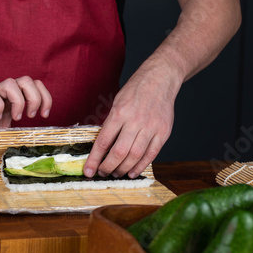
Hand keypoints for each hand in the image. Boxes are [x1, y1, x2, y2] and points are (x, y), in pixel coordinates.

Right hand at [0, 76, 51, 143]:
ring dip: (18, 101)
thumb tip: (39, 140)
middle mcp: (6, 93)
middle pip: (27, 80)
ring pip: (11, 83)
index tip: (44, 114)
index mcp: (16, 97)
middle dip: (35, 98)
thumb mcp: (9, 129)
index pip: (36, 85)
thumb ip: (22, 129)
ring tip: (16, 118)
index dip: (45, 97)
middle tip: (31, 116)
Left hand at [84, 64, 181, 178]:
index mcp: (120, 113)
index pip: (103, 142)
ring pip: (135, 156)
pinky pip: (151, 154)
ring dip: (123, 169)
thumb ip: (111, 124)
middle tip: (102, 173)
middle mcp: (135, 121)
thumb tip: (101, 147)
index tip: (88, 170)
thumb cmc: (135, 90)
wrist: (160, 79)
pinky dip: (141, 166)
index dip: (94, 159)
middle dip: (108, 167)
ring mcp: (151, 127)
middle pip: (119, 152)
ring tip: (116, 173)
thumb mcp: (117, 103)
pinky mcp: (163, 132)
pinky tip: (132, 172)